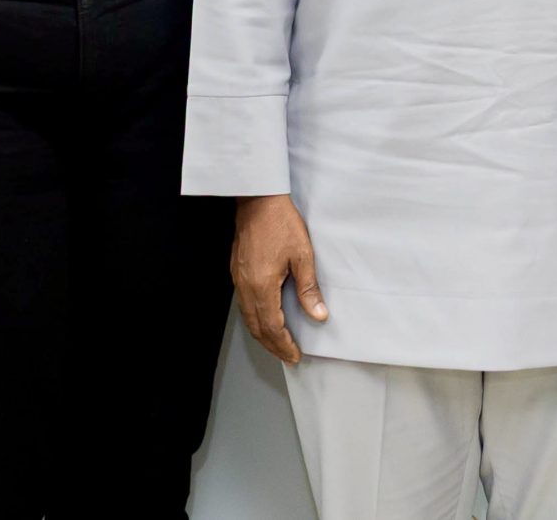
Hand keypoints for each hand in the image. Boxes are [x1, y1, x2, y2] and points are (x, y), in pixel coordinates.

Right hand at [233, 194, 326, 363]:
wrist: (258, 200)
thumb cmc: (280, 223)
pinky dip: (255, 319)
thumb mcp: (302, 255)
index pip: (272, 327)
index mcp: (262, 286)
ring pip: (248, 317)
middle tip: (288, 356)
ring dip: (263, 334)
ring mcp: (239, 280)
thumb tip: (318, 315)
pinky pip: (244, 304)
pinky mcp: (237, 271)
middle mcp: (246, 287)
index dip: (284, 344)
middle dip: (273, 345)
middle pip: (257, 327)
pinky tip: (265, 318)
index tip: (295, 355)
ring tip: (278, 343)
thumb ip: (308, 288)